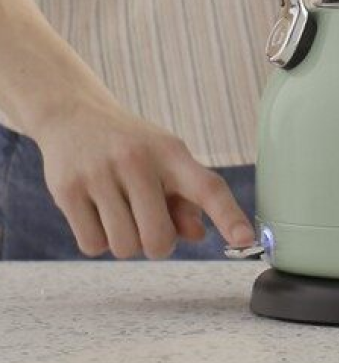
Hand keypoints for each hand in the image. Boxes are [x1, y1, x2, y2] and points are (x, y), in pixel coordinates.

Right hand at [33, 100, 254, 258]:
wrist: (74, 115)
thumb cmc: (132, 147)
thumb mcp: (167, 161)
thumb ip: (187, 200)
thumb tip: (198, 234)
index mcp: (172, 153)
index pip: (208, 187)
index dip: (229, 217)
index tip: (247, 240)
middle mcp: (137, 160)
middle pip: (159, 238)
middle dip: (158, 245)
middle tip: (150, 225)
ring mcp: (100, 174)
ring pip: (124, 247)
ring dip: (126, 242)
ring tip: (120, 213)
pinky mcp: (67, 190)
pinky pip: (93, 246)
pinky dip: (98, 241)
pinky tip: (97, 213)